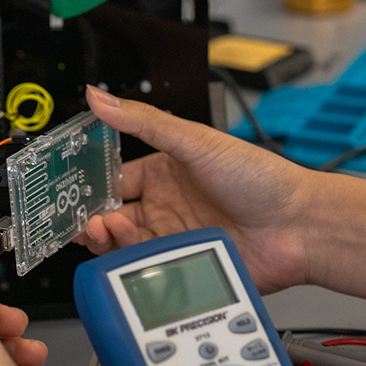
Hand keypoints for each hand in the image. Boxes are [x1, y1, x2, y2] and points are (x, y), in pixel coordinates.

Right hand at [79, 86, 365, 298]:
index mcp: (165, 171)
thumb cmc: (260, 178)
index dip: (89, 184)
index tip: (66, 188)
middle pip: (112, 215)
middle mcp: (166, 205)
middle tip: (80, 219)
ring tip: (106, 230)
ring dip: (108, 239)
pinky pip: (146, 269)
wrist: (299, 227)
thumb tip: (98, 96)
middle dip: (92, 218)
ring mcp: (174, 238)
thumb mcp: (195, 141)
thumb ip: (142, 120)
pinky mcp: (183, 267)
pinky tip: (131, 253)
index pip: (114, 178)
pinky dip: (131, 263)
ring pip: (123, 245)